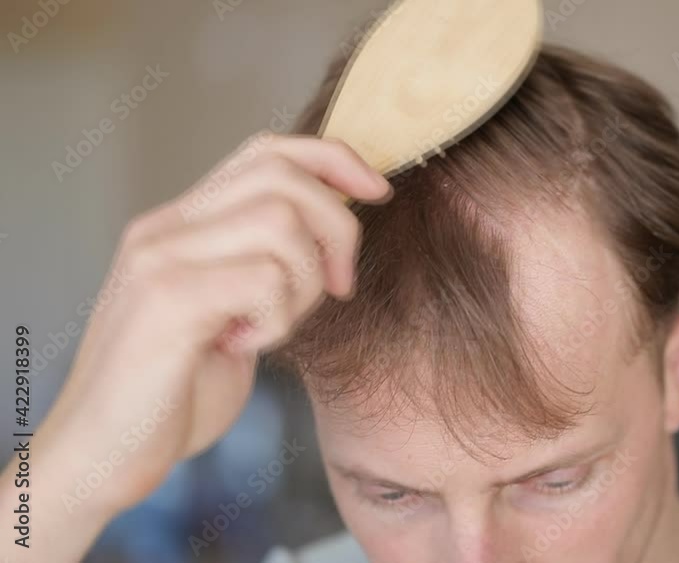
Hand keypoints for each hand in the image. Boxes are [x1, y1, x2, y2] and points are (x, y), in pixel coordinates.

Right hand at [1, 133, 390, 560]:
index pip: (267, 151)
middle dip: (337, 228)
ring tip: (272, 327)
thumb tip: (334, 235)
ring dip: (304, 283)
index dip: (333, 160)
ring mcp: (161, 259)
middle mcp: (166, 228)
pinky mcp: (167, 300)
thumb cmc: (174, 393)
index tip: (377, 192)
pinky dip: (277, 320)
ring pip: (281, 222)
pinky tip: (244, 347)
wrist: (101, 456)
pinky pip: (264, 278)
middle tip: (337, 288)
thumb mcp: (231, 316)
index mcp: (181, 225)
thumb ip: (263, 268)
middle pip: (283, 177)